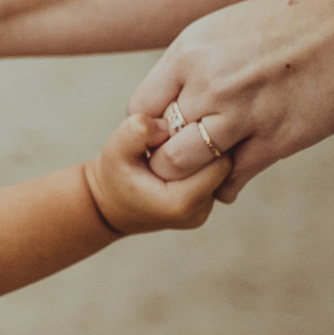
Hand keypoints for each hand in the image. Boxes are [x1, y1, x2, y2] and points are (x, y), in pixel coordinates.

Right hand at [84, 114, 227, 232]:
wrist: (108, 206)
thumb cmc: (113, 177)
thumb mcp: (115, 149)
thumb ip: (136, 131)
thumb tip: (166, 122)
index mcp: (180, 202)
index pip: (219, 160)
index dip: (204, 137)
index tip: (181, 127)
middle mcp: (198, 212)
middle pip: (225, 165)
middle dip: (207, 144)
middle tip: (182, 132)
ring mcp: (203, 212)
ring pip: (222, 171)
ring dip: (205, 154)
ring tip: (179, 145)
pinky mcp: (204, 206)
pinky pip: (215, 177)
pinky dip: (201, 163)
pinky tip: (182, 155)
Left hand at [129, 0, 333, 202]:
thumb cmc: (291, 23)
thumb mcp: (225, 29)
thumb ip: (195, 64)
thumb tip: (176, 95)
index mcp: (189, 53)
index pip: (140, 109)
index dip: (149, 129)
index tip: (166, 135)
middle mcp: (208, 83)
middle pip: (157, 144)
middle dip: (165, 160)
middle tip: (182, 165)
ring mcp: (241, 113)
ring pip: (185, 166)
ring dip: (192, 178)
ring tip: (205, 175)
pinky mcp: (276, 138)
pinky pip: (233, 177)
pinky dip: (226, 187)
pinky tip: (231, 184)